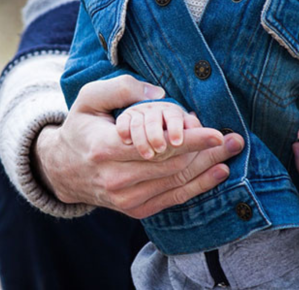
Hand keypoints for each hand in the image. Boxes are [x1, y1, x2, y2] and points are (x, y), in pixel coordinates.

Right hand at [34, 75, 244, 218]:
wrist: (63, 170)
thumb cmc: (80, 129)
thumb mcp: (88, 99)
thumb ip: (120, 89)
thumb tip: (159, 94)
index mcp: (103, 149)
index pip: (155, 146)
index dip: (189, 140)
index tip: (216, 132)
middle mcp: (115, 179)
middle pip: (171, 166)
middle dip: (206, 153)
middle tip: (234, 141)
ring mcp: (124, 199)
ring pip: (175, 183)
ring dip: (206, 168)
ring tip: (230, 154)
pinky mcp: (133, 210)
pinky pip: (171, 199)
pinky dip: (196, 187)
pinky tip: (216, 174)